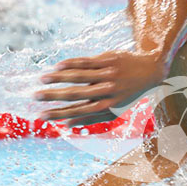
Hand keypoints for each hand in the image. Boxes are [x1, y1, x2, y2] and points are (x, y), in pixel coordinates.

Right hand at [35, 50, 164, 126]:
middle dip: (54, 97)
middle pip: (76, 96)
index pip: (80, 112)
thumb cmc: (129, 92)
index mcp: (108, 106)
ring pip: (79, 77)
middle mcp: (108, 92)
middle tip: (35, 98)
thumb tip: (69, 124)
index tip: (45, 116)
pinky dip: (71, 64)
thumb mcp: (115, 108)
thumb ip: (93, 115)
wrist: (151, 71)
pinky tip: (57, 66)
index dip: (61, 114)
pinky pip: (86, 62)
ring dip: (58, 78)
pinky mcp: (109, 61)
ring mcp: (108, 76)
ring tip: (41, 79)